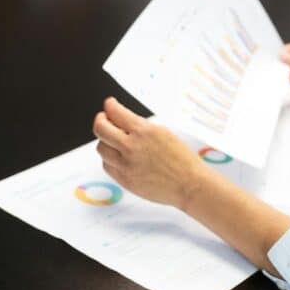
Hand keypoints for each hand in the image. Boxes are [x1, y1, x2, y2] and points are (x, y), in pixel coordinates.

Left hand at [92, 97, 206, 208]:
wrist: (189, 184)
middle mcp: (132, 147)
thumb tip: (121, 120)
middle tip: (105, 119)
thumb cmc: (182, 159)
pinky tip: (120, 157)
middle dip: (101, 120)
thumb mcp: (163, 133)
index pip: (115, 112)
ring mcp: (126, 165)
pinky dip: (110, 159)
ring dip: (106, 141)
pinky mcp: (125, 180)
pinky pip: (107, 165)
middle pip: (100, 129)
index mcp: (144, 131)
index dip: (109, 106)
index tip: (109, 105)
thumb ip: (140, 126)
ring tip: (116, 142)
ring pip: (101, 148)